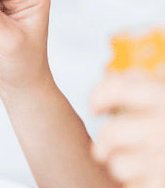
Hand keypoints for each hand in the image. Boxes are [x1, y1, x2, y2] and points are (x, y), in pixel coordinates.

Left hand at [90, 70, 164, 187]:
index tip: (95, 108)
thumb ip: (143, 84)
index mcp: (162, 99)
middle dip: (104, 144)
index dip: (99, 97)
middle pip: (111, 134)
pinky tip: (149, 179)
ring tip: (135, 166)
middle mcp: (162, 127)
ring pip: (118, 165)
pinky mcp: (164, 184)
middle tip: (103, 150)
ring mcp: (164, 159)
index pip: (117, 90)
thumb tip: (113, 77)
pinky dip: (137, 185)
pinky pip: (133, 187)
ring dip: (122, 168)